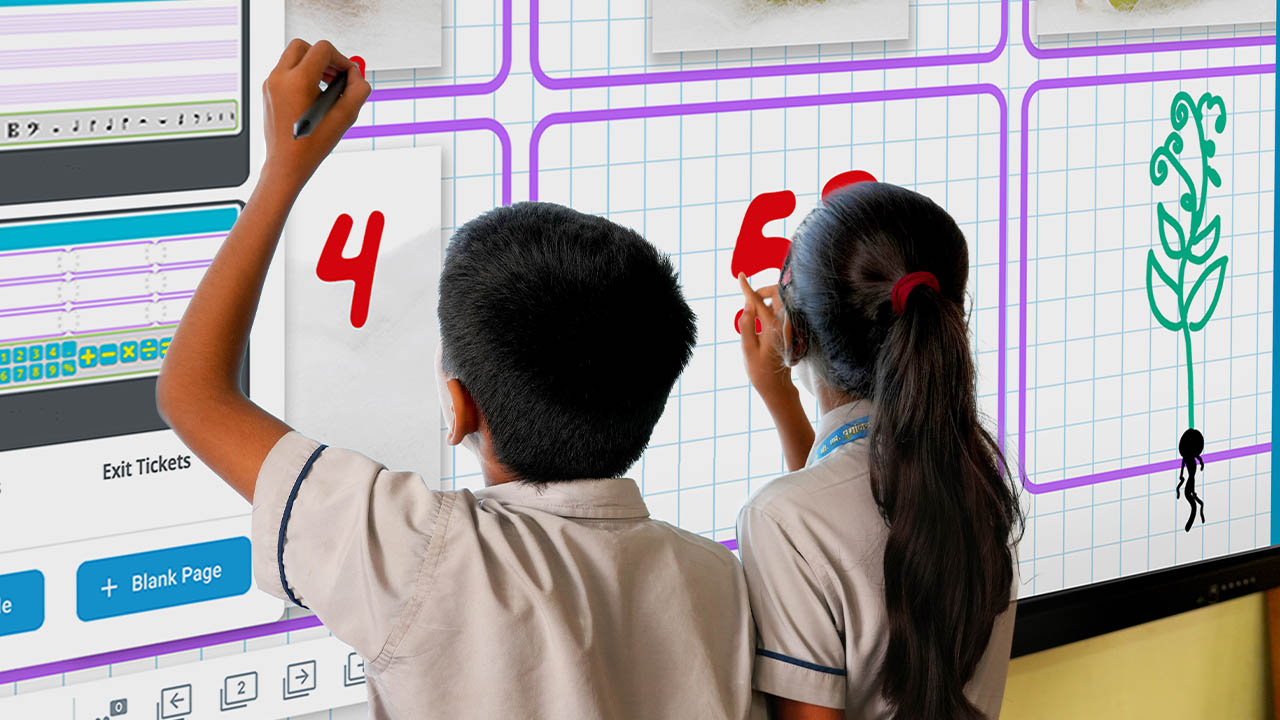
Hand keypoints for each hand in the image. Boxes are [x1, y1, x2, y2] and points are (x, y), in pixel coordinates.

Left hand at [261, 39, 371, 191]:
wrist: (286, 164)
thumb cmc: (312, 145)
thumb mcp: (345, 117)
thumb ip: (358, 90)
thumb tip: (356, 75)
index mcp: (298, 80)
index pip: (323, 49)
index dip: (341, 59)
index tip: (348, 74)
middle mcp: (280, 78)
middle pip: (303, 46)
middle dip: (323, 57)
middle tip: (336, 75)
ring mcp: (270, 84)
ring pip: (292, 57)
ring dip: (312, 65)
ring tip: (326, 86)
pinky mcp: (267, 92)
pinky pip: (285, 71)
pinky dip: (300, 76)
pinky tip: (312, 96)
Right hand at [738, 273, 795, 403]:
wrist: (777, 387)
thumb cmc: (759, 370)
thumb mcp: (747, 349)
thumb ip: (746, 324)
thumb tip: (748, 303)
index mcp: (773, 327)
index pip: (758, 301)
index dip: (747, 288)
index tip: (740, 276)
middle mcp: (784, 324)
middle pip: (777, 294)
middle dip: (763, 291)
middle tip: (749, 298)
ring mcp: (790, 327)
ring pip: (781, 301)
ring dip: (768, 299)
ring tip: (754, 311)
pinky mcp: (791, 330)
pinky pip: (783, 311)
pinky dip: (772, 308)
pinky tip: (763, 319)